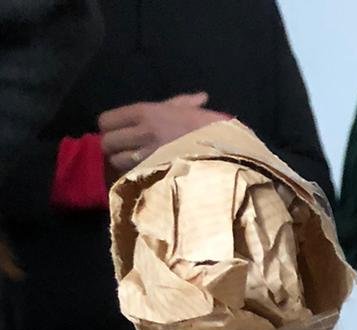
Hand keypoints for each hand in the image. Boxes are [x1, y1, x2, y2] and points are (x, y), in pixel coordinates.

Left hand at [98, 93, 229, 175]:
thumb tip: (201, 96)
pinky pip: (132, 176)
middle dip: (114, 148)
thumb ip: (184, 101)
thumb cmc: (206, 129)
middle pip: (107, 143)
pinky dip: (134, 177)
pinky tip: (145, 174)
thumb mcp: (192, 110)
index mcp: (144, 112)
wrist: (222, 151)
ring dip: (123, 164)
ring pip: (117, 162)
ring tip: (136, 164)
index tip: (119, 133)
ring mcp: (147, 155)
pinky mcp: (153, 174)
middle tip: (125, 150)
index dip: (110, 128)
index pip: (106, 121)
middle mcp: (141, 132)